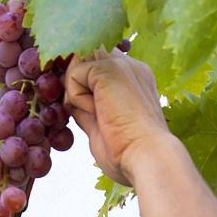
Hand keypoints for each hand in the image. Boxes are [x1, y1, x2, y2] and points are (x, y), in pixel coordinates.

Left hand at [64, 50, 169, 185]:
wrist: (148, 156)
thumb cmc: (129, 153)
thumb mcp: (103, 127)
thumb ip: (87, 110)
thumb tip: (68, 100)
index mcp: (133, 79)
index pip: (97, 67)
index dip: (83, 85)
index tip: (86, 110)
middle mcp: (129, 66)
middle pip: (85, 59)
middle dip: (75, 85)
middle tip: (90, 114)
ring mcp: (120, 64)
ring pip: (77, 64)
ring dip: (77, 92)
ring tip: (98, 114)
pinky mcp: (108, 68)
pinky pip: (73, 75)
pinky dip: (77, 98)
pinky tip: (99, 112)